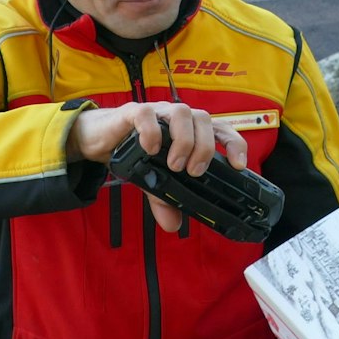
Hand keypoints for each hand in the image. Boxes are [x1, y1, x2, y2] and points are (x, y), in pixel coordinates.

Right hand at [68, 101, 250, 231]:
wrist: (100, 139)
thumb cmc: (134, 152)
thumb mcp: (152, 180)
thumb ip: (164, 200)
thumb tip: (173, 226)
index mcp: (190, 131)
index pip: (221, 129)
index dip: (234, 144)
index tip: (238, 165)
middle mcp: (178, 118)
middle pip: (204, 119)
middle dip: (204, 148)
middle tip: (193, 172)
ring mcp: (158, 112)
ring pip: (182, 112)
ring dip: (183, 140)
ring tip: (174, 166)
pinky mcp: (133, 111)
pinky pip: (147, 113)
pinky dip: (152, 131)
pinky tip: (150, 149)